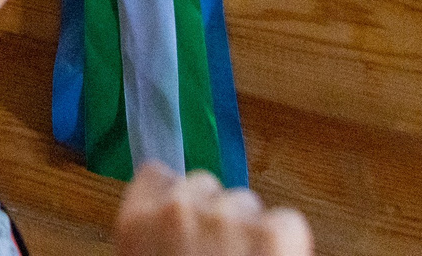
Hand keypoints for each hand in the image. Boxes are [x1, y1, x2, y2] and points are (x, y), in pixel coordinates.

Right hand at [113, 164, 311, 255]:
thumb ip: (155, 235)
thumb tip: (175, 228)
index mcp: (136, 222)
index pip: (155, 174)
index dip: (173, 195)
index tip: (183, 216)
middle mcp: (177, 210)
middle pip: (203, 184)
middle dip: (215, 213)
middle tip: (218, 251)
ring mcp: (226, 219)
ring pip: (245, 203)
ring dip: (249, 230)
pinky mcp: (273, 233)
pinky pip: (286, 222)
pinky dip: (286, 243)